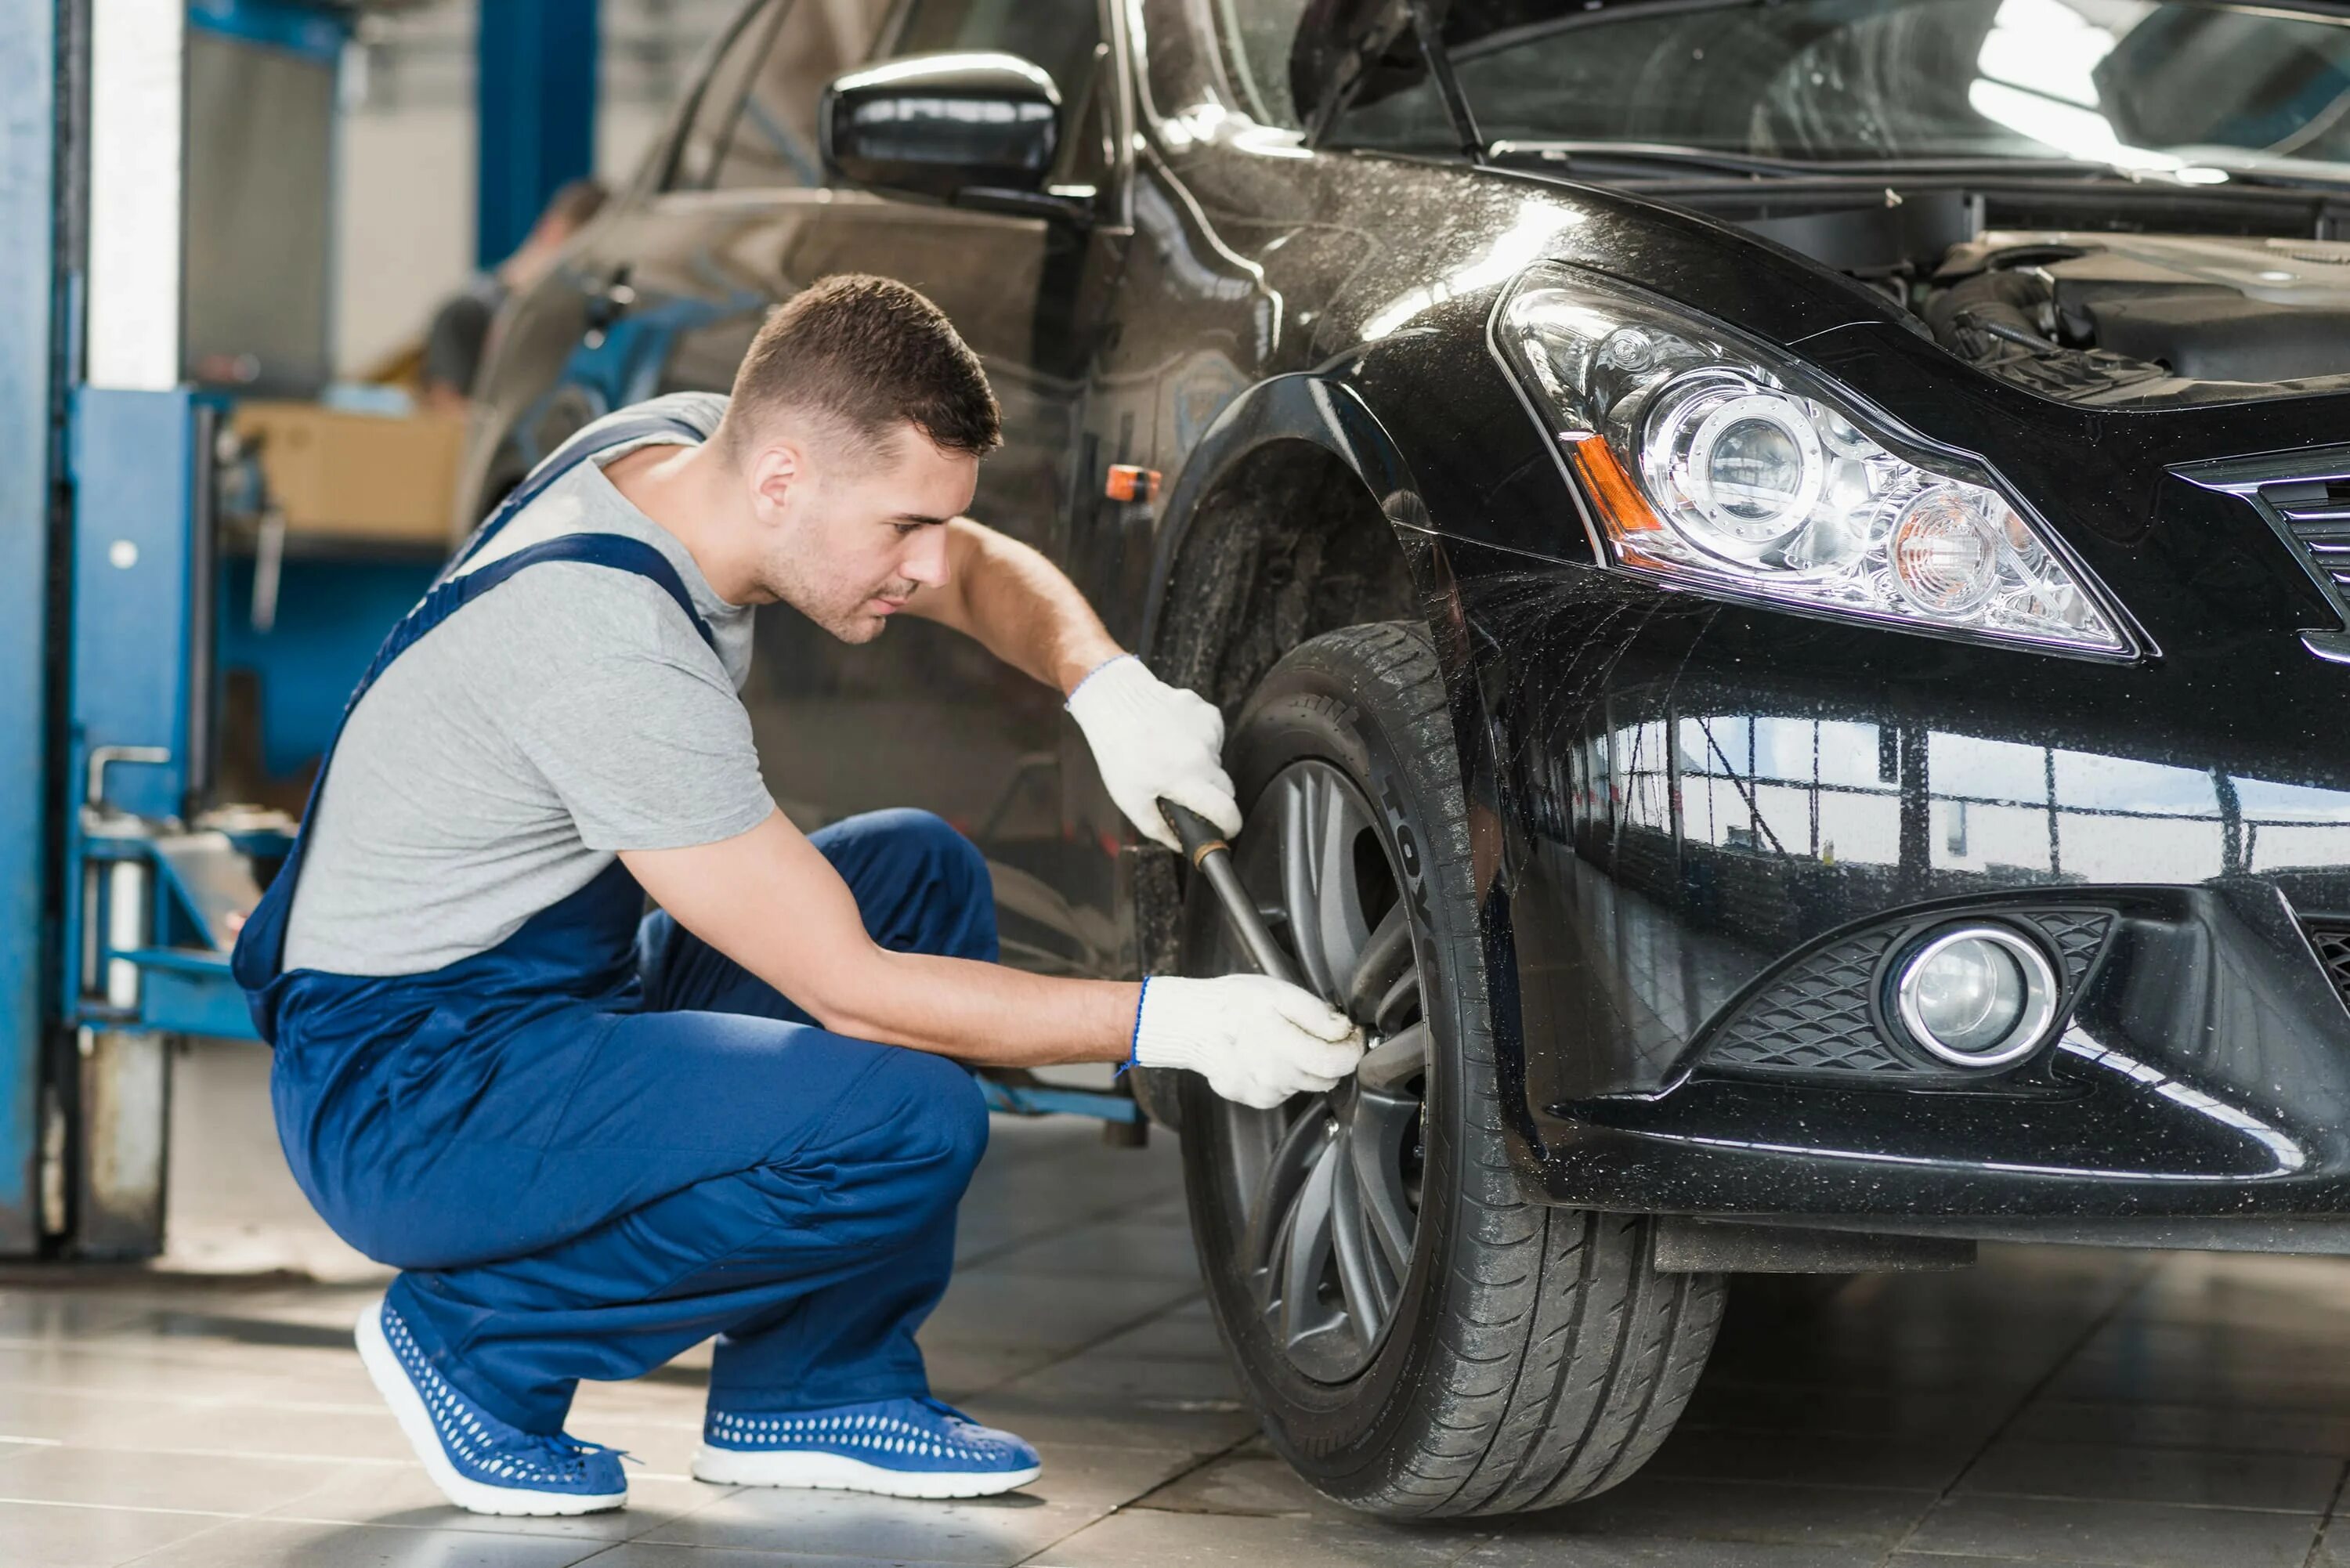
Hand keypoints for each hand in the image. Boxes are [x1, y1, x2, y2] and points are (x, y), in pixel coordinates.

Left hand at [1066, 655, 1238, 851]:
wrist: (1115, 699)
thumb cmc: (1118, 751)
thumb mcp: (1130, 799)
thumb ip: (1158, 828)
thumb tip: (1181, 845)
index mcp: (1185, 778)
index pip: (1226, 810)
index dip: (1229, 826)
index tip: (1226, 831)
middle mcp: (1202, 754)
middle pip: (1225, 787)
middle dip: (1212, 797)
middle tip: (1186, 795)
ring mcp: (1207, 730)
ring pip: (1216, 762)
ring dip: (1201, 766)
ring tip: (1170, 758)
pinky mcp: (1207, 712)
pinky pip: (1212, 737)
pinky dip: (1199, 742)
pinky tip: (1175, 738)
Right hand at [1131, 975, 1364, 1109]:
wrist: (1192, 1026)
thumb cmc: (1231, 1005)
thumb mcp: (1277, 992)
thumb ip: (1315, 1013)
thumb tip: (1342, 1029)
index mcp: (1284, 1048)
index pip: (1338, 1063)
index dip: (1352, 1048)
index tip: (1351, 1035)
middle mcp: (1277, 1077)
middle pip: (1328, 1077)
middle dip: (1331, 1056)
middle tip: (1317, 1033)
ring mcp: (1266, 1093)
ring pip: (1307, 1084)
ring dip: (1307, 1065)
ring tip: (1284, 1039)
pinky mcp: (1257, 1100)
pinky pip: (1286, 1090)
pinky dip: (1286, 1074)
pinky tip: (1268, 1055)